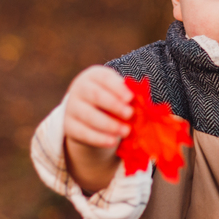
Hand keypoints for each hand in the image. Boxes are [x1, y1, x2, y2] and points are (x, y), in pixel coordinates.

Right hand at [62, 66, 133, 190]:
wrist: (89, 117)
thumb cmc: (112, 102)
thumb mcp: (120, 96)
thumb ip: (130, 98)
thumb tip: (150, 108)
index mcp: (94, 76)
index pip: (104, 78)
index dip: (117, 87)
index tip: (131, 97)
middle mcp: (80, 89)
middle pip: (95, 95)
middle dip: (113, 105)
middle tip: (130, 114)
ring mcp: (72, 108)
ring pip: (88, 115)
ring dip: (109, 124)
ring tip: (126, 131)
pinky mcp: (69, 126)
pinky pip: (83, 133)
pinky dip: (99, 138)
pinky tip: (112, 141)